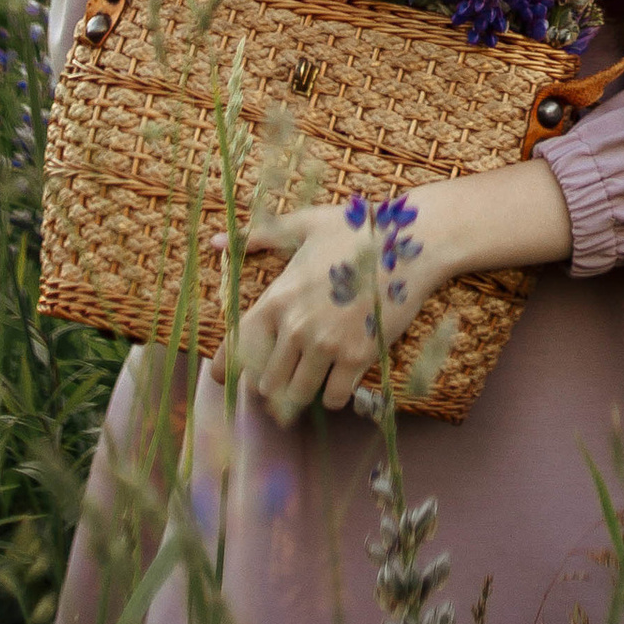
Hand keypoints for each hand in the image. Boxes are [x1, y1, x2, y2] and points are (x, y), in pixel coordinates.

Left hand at [231, 197, 432, 421]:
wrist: (409, 242)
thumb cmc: (355, 230)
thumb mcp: (304, 225)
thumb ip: (260, 237)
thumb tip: (215, 240)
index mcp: (277, 298)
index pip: (237, 349)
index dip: (227, 370)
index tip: (228, 379)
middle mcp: (296, 327)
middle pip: (267, 382)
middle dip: (273, 384)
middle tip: (284, 380)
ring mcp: (326, 344)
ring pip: (298, 396)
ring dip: (303, 394)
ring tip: (310, 385)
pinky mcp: (357, 357)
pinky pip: (335, 398)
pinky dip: (335, 396)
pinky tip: (340, 382)